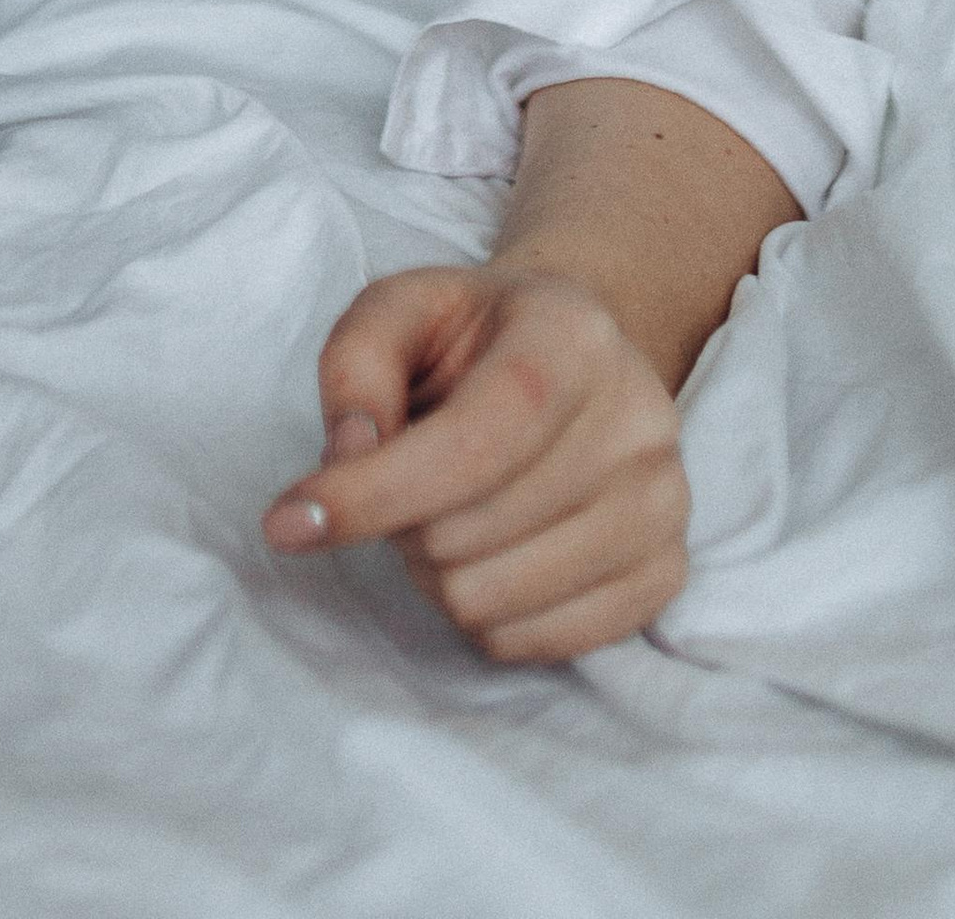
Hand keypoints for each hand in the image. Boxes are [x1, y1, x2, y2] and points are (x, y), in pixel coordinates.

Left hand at [266, 263, 689, 662]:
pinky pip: (541, 644)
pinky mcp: (666, 574)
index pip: (473, 442)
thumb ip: (355, 366)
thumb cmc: (472, 337)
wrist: (572, 354)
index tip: (288, 521)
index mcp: (572, 334)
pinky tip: (489, 555)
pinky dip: (488, 617)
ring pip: (494, 600)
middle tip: (402, 486)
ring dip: (436, 574)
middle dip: (401, 524)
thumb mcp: (398, 310)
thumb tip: (349, 458)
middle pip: (469, 532)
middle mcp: (638, 419)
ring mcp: (664, 504)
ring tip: (447, 516)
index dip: (375, 493)